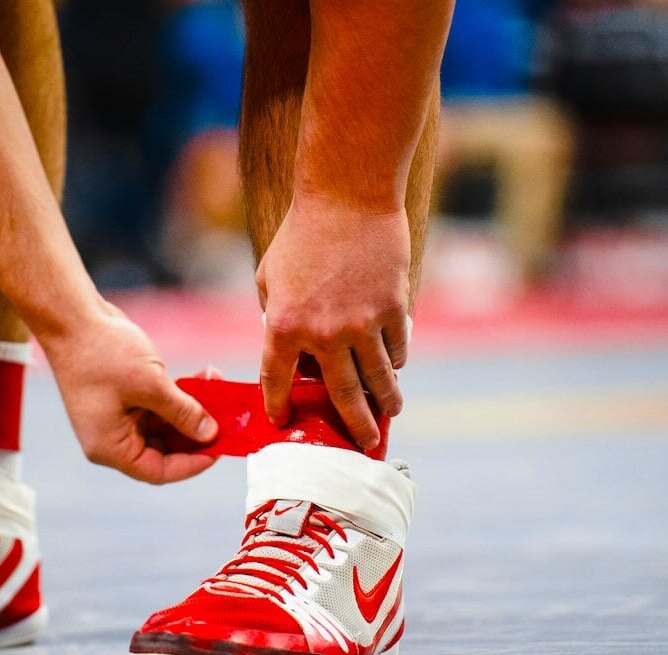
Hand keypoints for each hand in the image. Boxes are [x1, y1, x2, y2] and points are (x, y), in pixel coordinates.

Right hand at [39, 303, 218, 483]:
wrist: (72, 317)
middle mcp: (112, 438)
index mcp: (110, 447)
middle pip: (163, 450)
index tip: (220, 448)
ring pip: (165, 426)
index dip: (192, 464)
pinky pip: (158, 407)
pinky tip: (204, 378)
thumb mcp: (151, 385)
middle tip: (228, 421)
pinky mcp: (123, 398)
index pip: (158, 471)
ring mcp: (117, 418)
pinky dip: (180, 396)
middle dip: (197, 434)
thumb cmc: (102, 352)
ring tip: (219, 388)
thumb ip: (183, 413)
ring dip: (192, 410)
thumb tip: (210, 434)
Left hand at [256, 193, 410, 450]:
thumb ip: (276, 316)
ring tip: (390, 412)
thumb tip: (292, 348)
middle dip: (354, 426)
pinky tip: (395, 365)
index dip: (278, 406)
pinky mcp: (393, 310)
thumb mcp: (270, 276)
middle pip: (342, 396)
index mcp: (283, 326)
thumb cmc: (302, 233)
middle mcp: (323, 335)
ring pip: (378, 380)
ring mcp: (362, 325)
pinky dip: (396, 359)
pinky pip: (397, 348)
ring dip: (386, 401)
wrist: (347, 196)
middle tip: (363, 444)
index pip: (277, 382)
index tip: (282, 421)